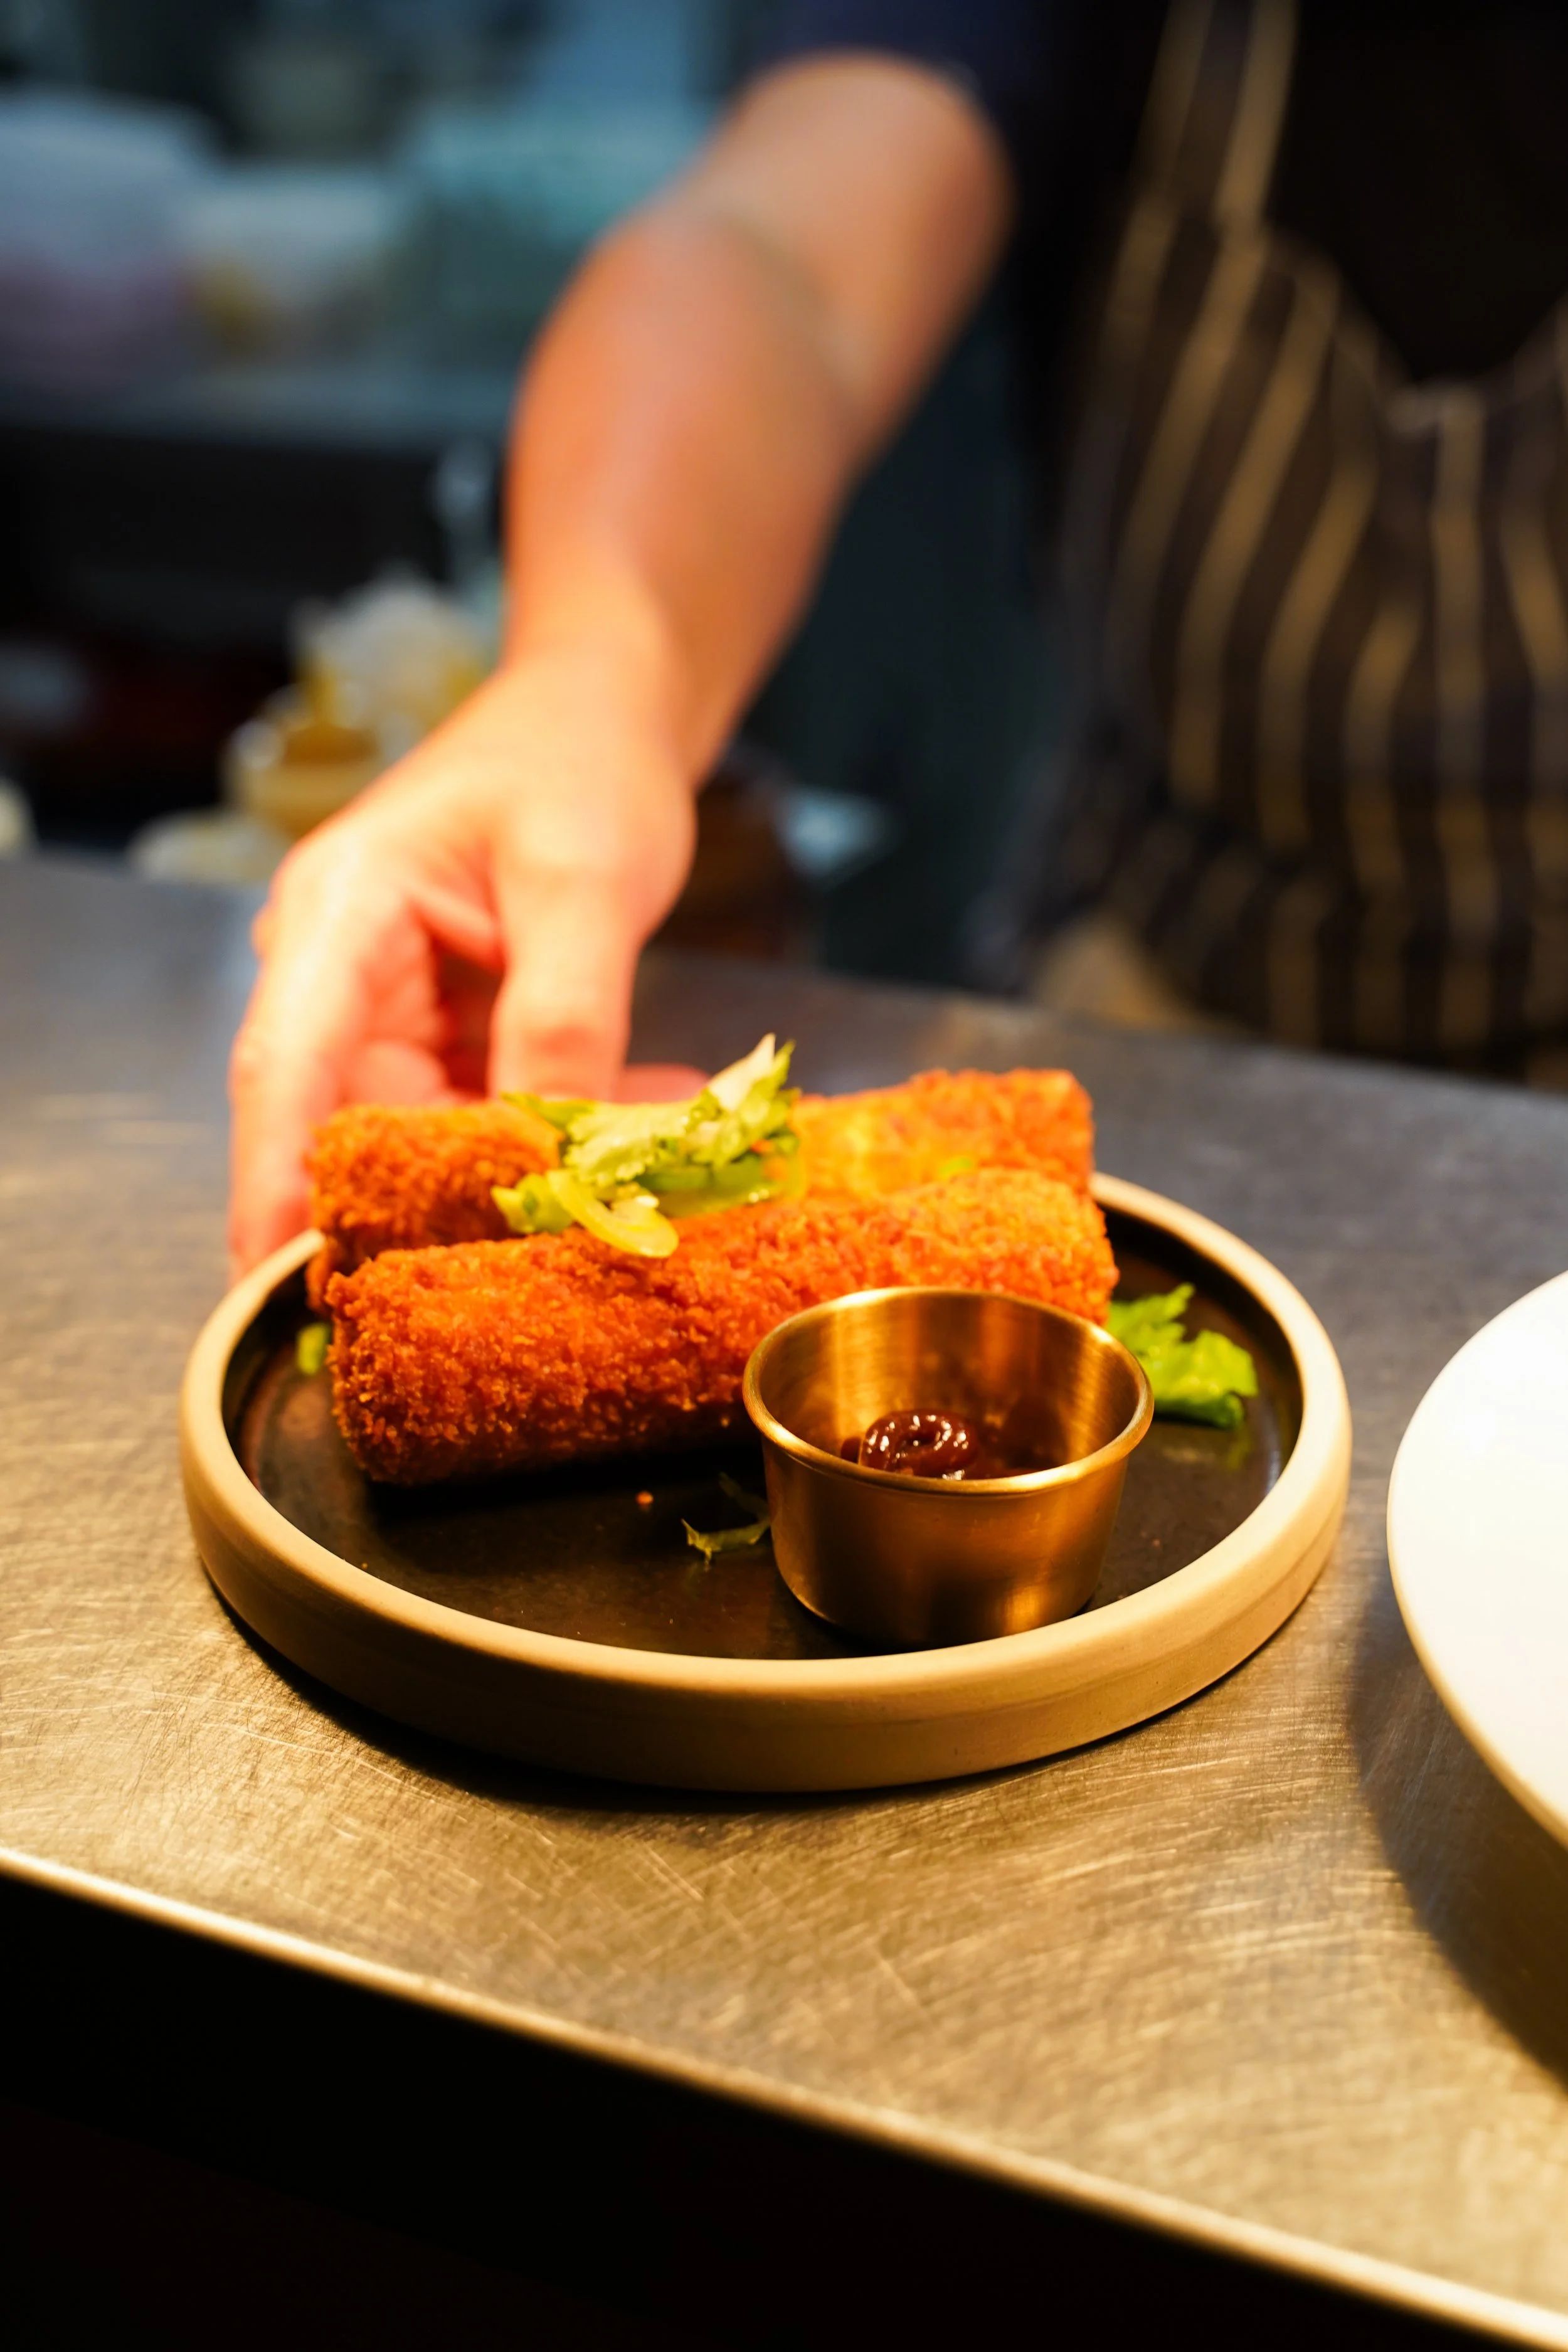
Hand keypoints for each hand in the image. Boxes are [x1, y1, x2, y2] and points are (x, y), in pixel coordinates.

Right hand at [227, 650, 703, 1277]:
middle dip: (423, 1211)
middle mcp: (345, 975)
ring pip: (430, 1137)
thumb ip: (565, 1013)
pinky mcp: (451, 1036)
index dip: (274, 1187)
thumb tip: (550, 1157)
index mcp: (341, 913)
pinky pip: (489, 1117)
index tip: (273, 1285)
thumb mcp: (583, 880)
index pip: (284, 1071)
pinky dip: (560, 1136)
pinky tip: (644, 1138)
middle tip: (504, 1286)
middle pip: (350, 1126)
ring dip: (517, 1177)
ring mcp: (395, 1012)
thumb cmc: (576, 761)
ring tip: (618, 1197)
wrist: (603, 715)